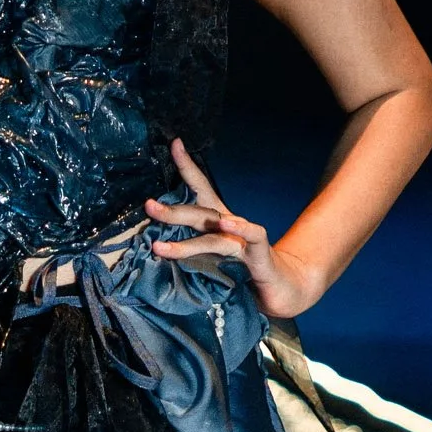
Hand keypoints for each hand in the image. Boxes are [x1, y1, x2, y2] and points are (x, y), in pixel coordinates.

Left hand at [146, 140, 322, 317]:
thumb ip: (192, 248)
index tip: (175, 144)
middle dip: (172, 210)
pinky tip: (227, 225)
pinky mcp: (260, 255)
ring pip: (214, 235)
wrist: (283, 287)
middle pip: (198, 214)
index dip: (188, 167)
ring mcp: (243, 240)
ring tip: (159, 247)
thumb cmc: (244, 269)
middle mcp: (229, 226)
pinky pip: (252, 237)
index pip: (200, 189)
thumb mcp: (214, 257)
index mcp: (217, 222)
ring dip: (186, 243)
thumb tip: (156, 244)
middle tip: (148, 206)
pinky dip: (241, 228)